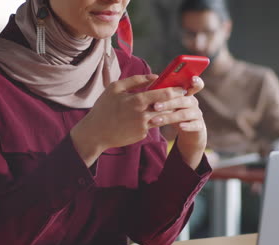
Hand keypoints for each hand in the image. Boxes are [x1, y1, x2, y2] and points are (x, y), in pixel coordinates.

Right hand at [71, 74, 185, 166]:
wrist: (96, 133)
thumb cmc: (103, 108)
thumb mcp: (115, 88)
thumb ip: (136, 80)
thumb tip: (154, 76)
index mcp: (137, 100)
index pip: (164, 94)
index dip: (176, 90)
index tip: (182, 88)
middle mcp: (143, 114)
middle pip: (168, 107)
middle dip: (177, 101)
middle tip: (183, 97)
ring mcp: (143, 126)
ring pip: (163, 117)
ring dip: (169, 112)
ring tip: (172, 106)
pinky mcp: (142, 135)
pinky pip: (152, 125)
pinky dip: (153, 120)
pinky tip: (152, 117)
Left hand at [150, 76, 206, 169]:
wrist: (189, 132)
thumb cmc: (175, 112)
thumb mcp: (170, 103)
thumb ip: (164, 95)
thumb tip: (149, 87)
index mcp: (186, 93)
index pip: (195, 84)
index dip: (196, 81)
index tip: (192, 79)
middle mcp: (193, 102)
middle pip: (183, 99)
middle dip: (168, 102)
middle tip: (155, 106)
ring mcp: (197, 114)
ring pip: (184, 114)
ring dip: (170, 117)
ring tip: (156, 120)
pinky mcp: (198, 126)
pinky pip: (194, 125)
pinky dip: (187, 126)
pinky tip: (180, 127)